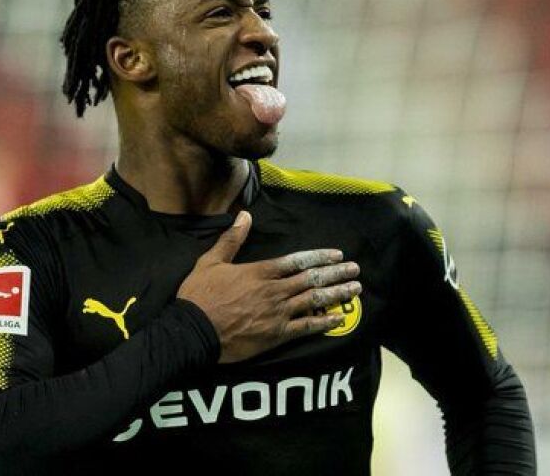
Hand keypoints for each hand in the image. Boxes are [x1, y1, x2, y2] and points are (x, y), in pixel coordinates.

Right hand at [177, 211, 360, 363]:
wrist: (193, 331)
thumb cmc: (200, 296)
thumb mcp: (211, 261)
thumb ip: (231, 239)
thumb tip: (244, 215)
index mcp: (260, 272)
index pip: (297, 261)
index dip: (320, 257)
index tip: (337, 255)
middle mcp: (274, 290)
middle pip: (312, 279)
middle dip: (336, 273)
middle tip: (356, 270)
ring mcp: (278, 313)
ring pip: (314, 301)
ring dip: (337, 294)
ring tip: (355, 289)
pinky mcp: (276, 335)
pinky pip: (306, 328)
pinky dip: (324, 323)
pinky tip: (338, 319)